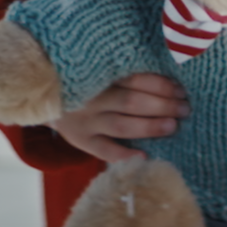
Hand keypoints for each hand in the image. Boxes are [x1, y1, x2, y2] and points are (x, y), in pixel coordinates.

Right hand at [48, 73, 189, 162]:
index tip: (180, 89)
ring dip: (150, 127)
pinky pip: (103, 151)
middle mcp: (92, 98)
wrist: (42, 96)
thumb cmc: (83, 82)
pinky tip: (144, 157)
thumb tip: (168, 79)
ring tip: (172, 127)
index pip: (135, 79)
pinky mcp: (80, 141)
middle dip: (162, 105)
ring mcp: (85, 121)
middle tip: (185, 108)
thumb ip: (123, 72)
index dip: (160, 85)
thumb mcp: (97, 70)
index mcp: (99, 76)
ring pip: (122, 126)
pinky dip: (124, 155)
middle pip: (132, 102)